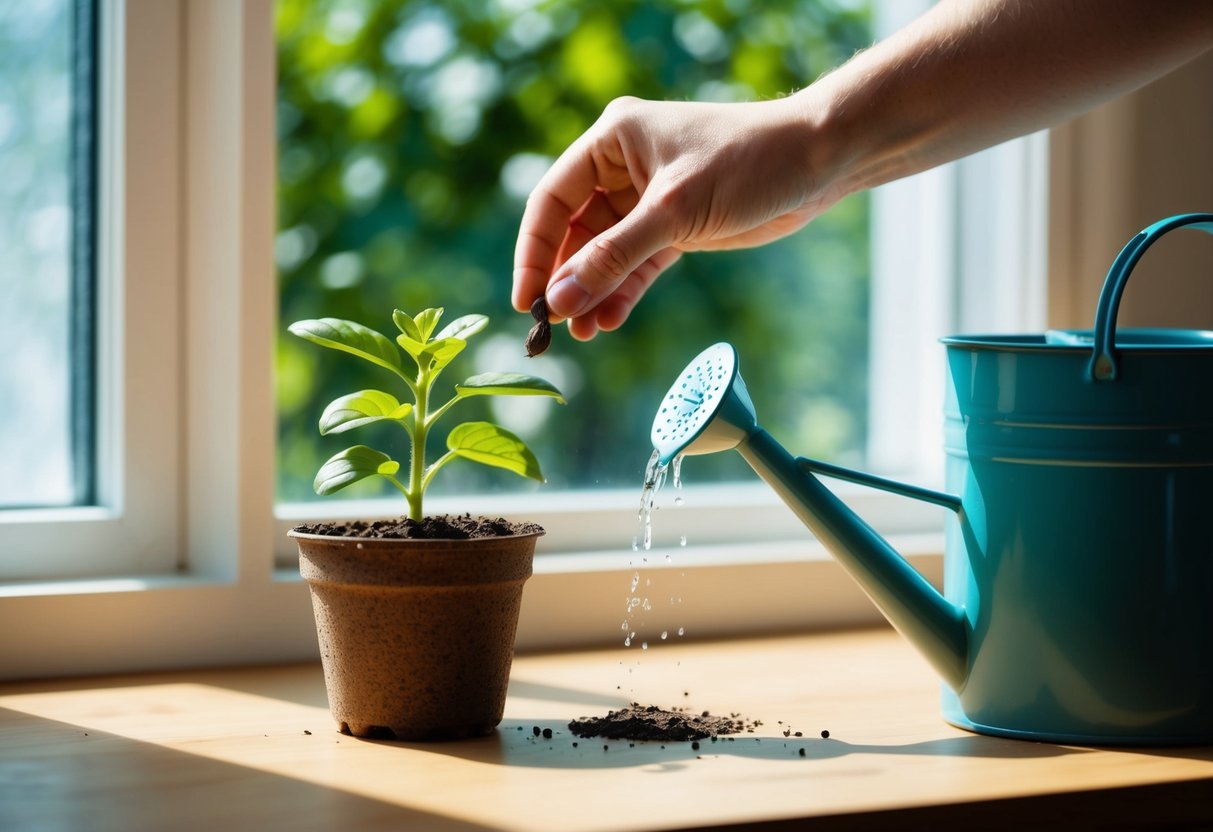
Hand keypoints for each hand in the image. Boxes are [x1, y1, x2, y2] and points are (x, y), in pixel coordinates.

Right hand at [512, 95, 831, 339]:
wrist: (816, 162)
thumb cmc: (747, 163)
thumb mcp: (674, 212)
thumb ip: (614, 257)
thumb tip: (561, 300)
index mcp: (612, 140)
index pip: (553, 200)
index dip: (536, 251)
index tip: (527, 299)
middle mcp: (623, 167)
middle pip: (575, 231)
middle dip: (566, 280)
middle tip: (553, 327)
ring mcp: (649, 199)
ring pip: (606, 254)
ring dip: (593, 293)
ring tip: (582, 334)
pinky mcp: (676, 227)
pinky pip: (637, 265)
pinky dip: (623, 293)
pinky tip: (609, 322)